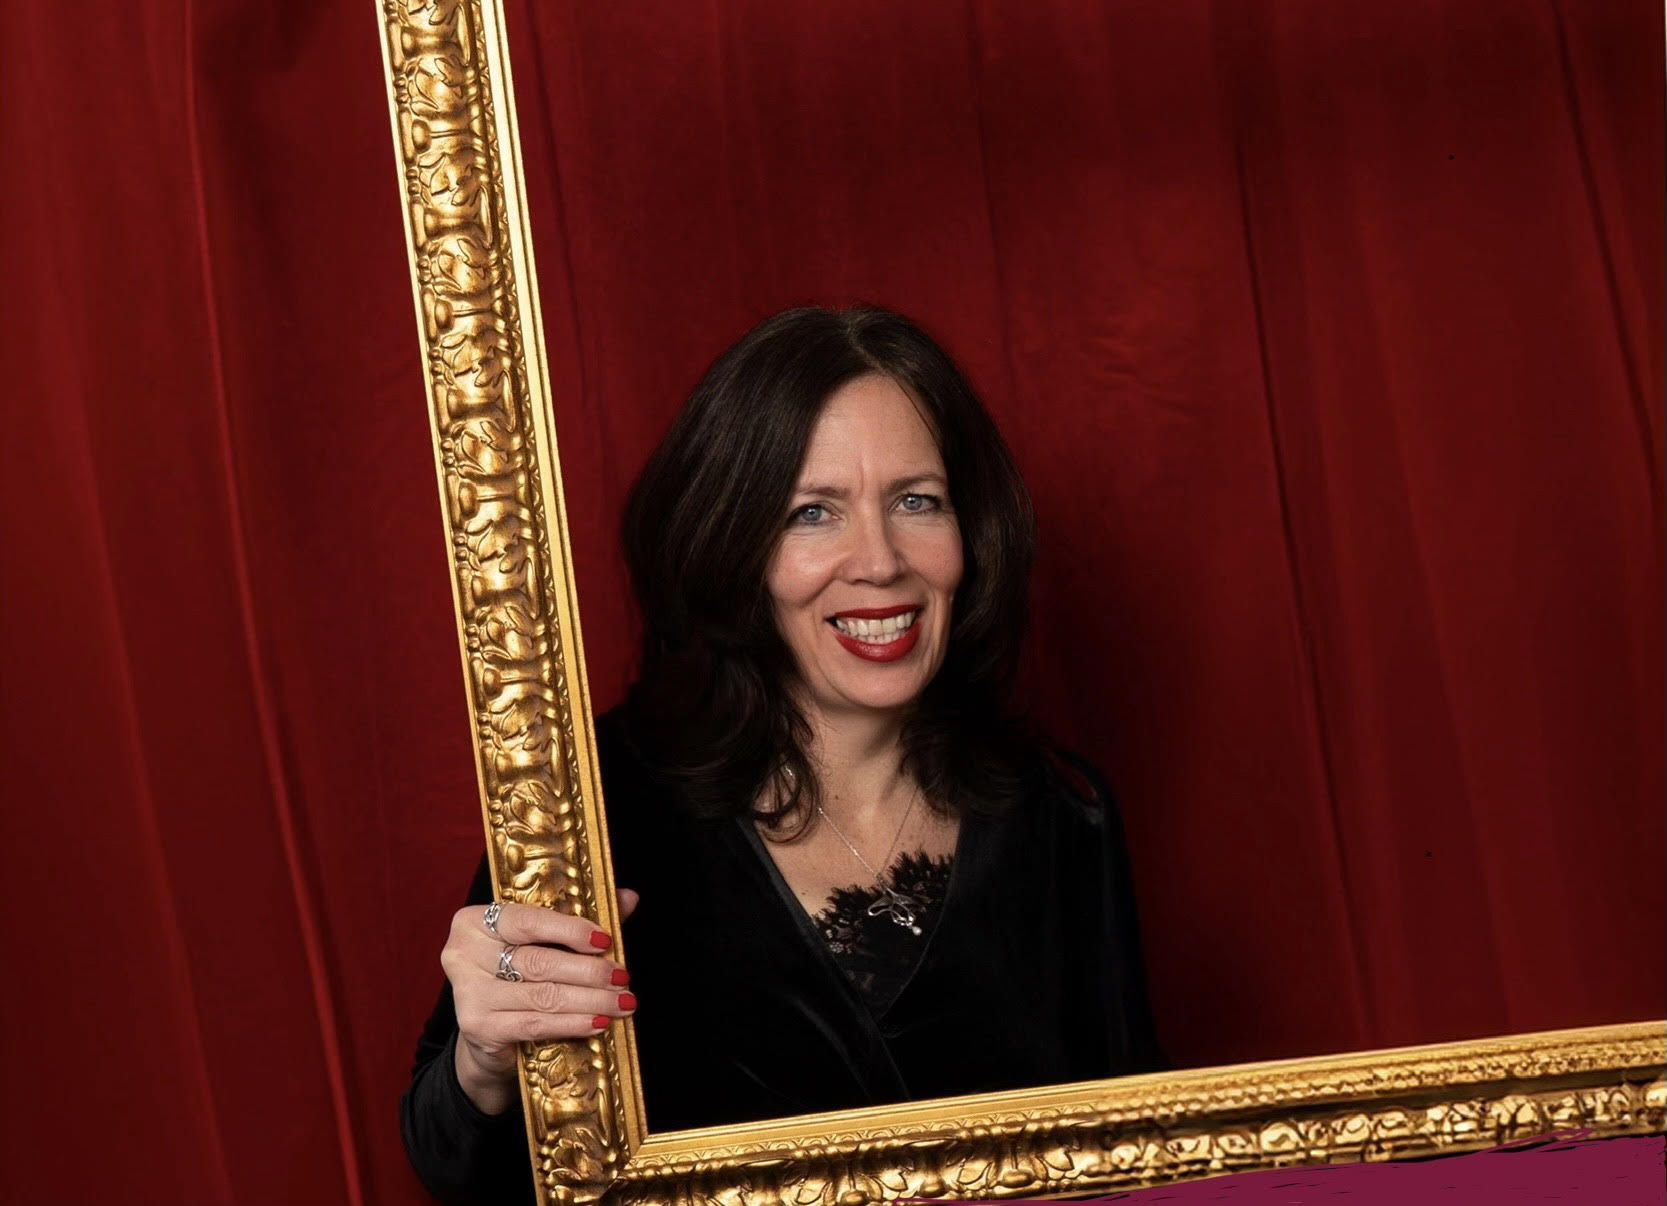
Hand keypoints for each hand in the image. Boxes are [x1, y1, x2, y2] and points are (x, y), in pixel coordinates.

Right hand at [443, 889, 639, 1114]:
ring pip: (542, 994)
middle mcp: (463, 953)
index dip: (571, 930)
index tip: (607, 940)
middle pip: (539, 961)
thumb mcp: (546, 944)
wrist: (488, 1036)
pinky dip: (573, 1023)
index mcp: (477, 921)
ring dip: (590, 1000)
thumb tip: (628, 897)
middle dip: (589, 971)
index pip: (529, 920)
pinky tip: (599, 1023)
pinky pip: (535, 1023)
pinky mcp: (478, 1026)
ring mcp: (468, 992)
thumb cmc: (519, 978)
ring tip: (622, 1002)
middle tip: (623, 977)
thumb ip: (581, 922)